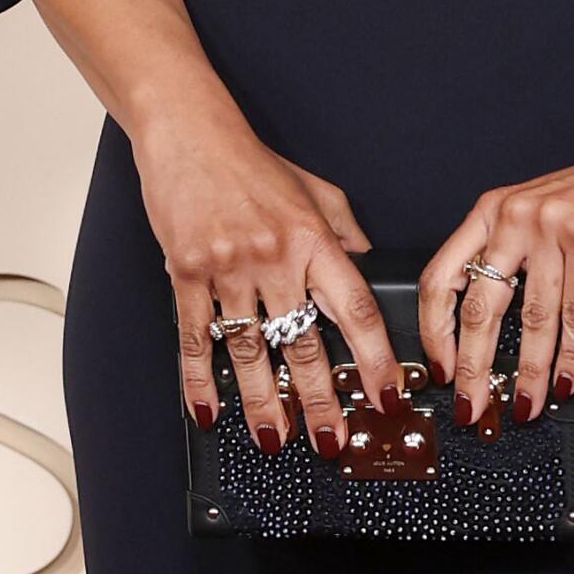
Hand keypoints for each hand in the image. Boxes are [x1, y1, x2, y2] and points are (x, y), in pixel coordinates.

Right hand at [133, 101, 405, 454]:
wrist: (189, 132)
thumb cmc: (251, 161)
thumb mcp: (314, 188)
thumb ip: (344, 229)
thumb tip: (366, 262)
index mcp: (313, 238)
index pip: (354, 307)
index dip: (374, 357)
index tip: (386, 394)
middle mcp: (275, 256)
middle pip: (303, 342)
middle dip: (319, 400)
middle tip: (331, 441)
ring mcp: (229, 267)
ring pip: (251, 350)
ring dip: (263, 402)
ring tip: (276, 438)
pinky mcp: (187, 273)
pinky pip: (196, 337)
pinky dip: (200, 379)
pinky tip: (209, 411)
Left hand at [418, 125, 573, 428]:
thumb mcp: (540, 216)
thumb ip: (513, 257)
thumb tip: (488, 328)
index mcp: (492, 210)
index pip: (440, 276)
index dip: (434, 330)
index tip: (440, 368)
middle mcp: (514, 215)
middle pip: (479, 306)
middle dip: (474, 368)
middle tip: (472, 406)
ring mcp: (551, 227)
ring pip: (532, 318)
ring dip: (528, 373)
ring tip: (525, 405)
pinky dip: (572, 357)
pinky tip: (566, 380)